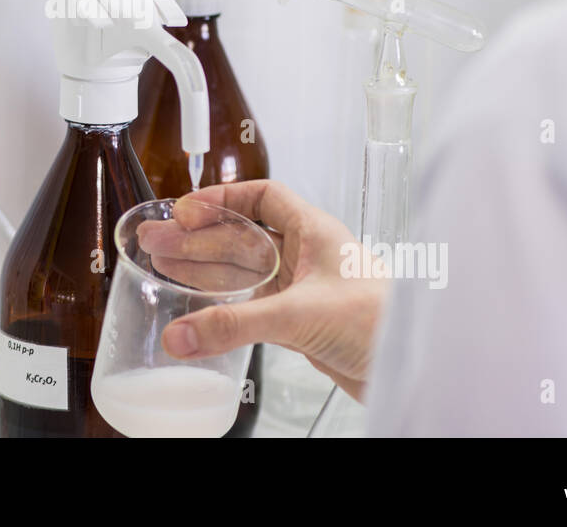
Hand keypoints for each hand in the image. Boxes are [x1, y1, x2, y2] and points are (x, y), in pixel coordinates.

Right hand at [144, 180, 387, 402]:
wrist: (411, 369)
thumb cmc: (380, 322)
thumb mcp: (299, 315)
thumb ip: (235, 324)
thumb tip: (182, 333)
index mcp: (314, 231)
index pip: (261, 197)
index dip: (222, 199)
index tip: (184, 210)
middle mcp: (307, 255)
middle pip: (242, 235)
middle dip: (198, 237)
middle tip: (156, 241)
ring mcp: (303, 289)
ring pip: (245, 271)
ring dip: (205, 269)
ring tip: (161, 266)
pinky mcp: (301, 323)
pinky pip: (252, 305)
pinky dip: (223, 305)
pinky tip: (198, 309)